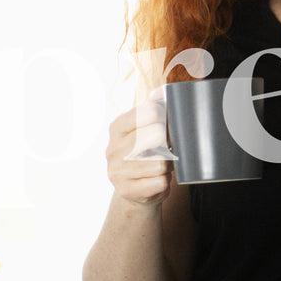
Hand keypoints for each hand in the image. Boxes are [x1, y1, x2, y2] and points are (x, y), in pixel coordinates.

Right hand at [105, 91, 172, 205]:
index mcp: (117, 127)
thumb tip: (163, 90)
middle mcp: (113, 148)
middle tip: (167, 148)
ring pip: (161, 163)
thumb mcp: (145, 128)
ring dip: (168, 165)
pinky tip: (156, 180)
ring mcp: (117, 171)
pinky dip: (164, 182)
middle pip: (157, 136)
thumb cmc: (146, 153)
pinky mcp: (127, 191)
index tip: (166, 125)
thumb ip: (154, 107)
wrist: (136, 189)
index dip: (165, 117)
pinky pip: (160, 182)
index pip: (149, 112)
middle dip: (168, 143)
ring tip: (162, 165)